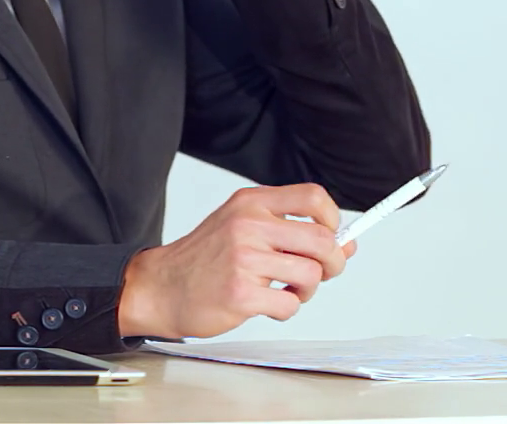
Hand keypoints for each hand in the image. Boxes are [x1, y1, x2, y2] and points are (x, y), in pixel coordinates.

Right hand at [116, 184, 358, 339]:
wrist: (159, 288)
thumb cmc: (205, 259)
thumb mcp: (243, 228)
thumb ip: (291, 231)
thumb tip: (347, 244)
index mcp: (250, 202)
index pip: (313, 197)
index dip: (333, 218)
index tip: (334, 235)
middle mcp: (248, 225)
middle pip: (322, 240)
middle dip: (334, 262)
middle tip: (325, 272)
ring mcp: (244, 259)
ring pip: (310, 274)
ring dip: (306, 290)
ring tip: (286, 290)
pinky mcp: (241, 293)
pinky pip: (290, 303)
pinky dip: (286, 309)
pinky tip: (266, 304)